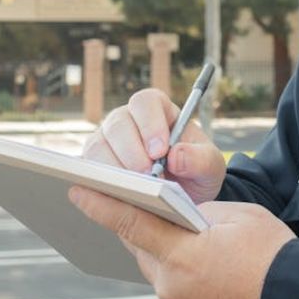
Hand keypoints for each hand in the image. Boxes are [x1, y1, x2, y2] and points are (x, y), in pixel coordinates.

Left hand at [69, 187, 295, 298]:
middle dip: (145, 229)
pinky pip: (177, 295)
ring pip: (160, 273)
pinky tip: (211, 274)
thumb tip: (185, 215)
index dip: (101, 205)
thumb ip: (202, 213)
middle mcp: (171, 286)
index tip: (78, 190)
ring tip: (199, 247)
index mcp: (182, 254)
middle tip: (151, 210)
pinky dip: (186, 280)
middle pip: (143, 249)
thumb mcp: (241, 217)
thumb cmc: (275, 259)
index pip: (130, 223)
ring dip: (170, 256)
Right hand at [82, 88, 226, 202]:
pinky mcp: (95, 165)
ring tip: (135, 189)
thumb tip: (176, 156)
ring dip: (115, 168)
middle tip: (147, 176)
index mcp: (157, 109)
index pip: (146, 103)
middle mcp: (128, 120)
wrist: (185, 194)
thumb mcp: (210, 166)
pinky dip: (100, 183)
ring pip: (98, 145)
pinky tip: (118, 196)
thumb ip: (201, 159)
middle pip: (118, 124)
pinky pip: (89, 170)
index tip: (160, 151)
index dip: (150, 124)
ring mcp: (107, 141)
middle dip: (132, 151)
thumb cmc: (195, 171)